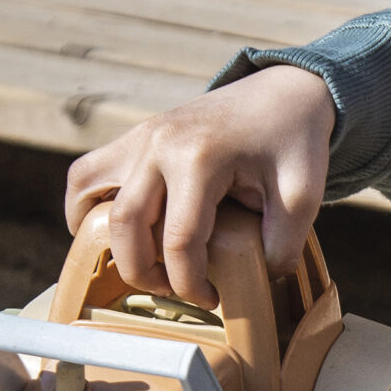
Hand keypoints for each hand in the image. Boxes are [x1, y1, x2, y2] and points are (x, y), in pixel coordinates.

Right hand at [65, 64, 335, 309]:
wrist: (283, 91)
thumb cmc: (293, 142)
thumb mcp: (304, 194)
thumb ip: (283, 244)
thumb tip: (257, 280)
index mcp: (199, 159)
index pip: (178, 240)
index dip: (190, 283)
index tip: (211, 299)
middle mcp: (159, 144)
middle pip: (125, 224)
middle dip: (144, 272)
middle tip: (173, 291)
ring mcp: (141, 136)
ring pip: (87, 193)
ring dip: (102, 238)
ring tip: (139, 262)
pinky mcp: (135, 136)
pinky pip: (87, 173)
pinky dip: (86, 205)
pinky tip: (116, 231)